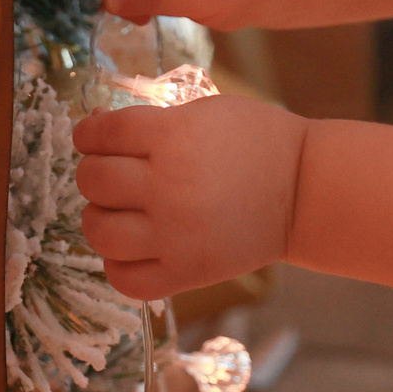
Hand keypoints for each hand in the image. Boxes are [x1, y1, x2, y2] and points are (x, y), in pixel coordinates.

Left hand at [74, 94, 307, 300]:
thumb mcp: (204, 112)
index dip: (88, 132)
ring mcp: (175, 234)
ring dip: (99, 217)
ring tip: (117, 212)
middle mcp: (167, 186)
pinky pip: (125, 279)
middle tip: (112, 173)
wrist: (303, 190)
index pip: (100, 133)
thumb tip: (96, 125)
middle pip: (93, 180)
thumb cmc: (256, 141)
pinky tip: (131, 247)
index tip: (92, 136)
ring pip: (99, 230)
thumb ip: (150, 119)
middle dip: (94, 172)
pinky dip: (117, 264)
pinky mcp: (186, 272)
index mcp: (172, 137)